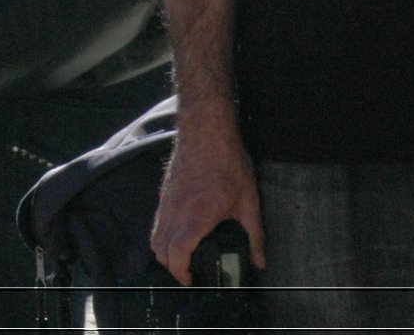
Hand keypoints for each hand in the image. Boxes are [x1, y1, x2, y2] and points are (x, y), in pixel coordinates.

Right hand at [150, 118, 265, 284]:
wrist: (206, 132)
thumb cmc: (227, 163)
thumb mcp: (249, 202)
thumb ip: (254, 235)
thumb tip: (259, 260)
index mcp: (196, 216)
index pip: (177, 253)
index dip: (180, 272)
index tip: (191, 280)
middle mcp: (175, 211)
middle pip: (159, 249)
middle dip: (170, 267)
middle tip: (189, 273)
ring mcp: (166, 201)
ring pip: (154, 236)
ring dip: (164, 252)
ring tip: (182, 258)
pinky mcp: (164, 193)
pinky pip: (157, 222)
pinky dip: (162, 235)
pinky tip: (179, 234)